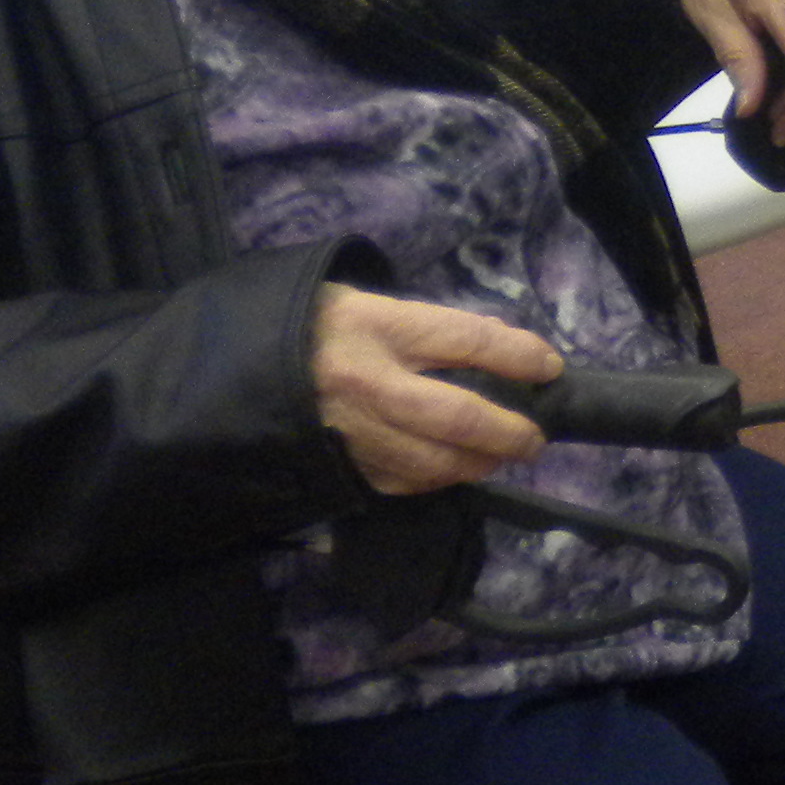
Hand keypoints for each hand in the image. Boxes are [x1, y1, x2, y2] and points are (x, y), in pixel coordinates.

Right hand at [310, 285, 558, 494]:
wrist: (234, 364)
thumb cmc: (314, 325)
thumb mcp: (368, 303)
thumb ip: (429, 327)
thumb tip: (496, 349)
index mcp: (378, 326)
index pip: (467, 341)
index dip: (517, 356)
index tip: (550, 368)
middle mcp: (367, 381)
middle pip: (458, 415)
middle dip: (508, 431)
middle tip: (535, 438)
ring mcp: (350, 429)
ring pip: (433, 461)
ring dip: (478, 463)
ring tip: (501, 456)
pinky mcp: (337, 464)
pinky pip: (401, 481)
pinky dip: (436, 480)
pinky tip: (453, 469)